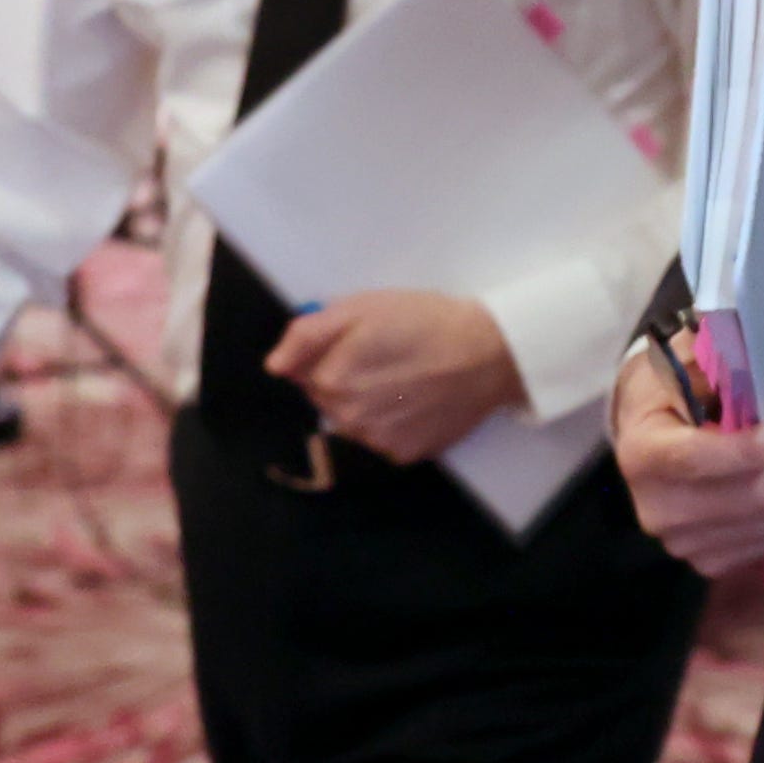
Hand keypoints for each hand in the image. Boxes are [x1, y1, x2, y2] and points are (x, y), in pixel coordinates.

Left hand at [268, 292, 523, 463]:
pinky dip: (395, 422)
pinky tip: (418, 400)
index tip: (363, 342)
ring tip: (407, 377)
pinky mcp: (405, 455)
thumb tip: (275, 366)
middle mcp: (348, 419)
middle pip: (328, 399)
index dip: (332, 353)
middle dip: (348, 379)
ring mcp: (377, 442)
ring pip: (355, 421)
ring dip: (370, 403)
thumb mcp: (360, 307)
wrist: (488, 353)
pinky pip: (384, 439)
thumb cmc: (424, 322)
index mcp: (331, 380)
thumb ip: (307, 335)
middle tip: (387, 356)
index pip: (305, 373)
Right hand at [614, 340, 763, 575]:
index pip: (701, 460)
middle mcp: (658, 511)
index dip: (760, 447)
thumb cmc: (672, 391)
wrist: (648, 436)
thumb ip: (733, 368)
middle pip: (758, 496)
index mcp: (642, 454)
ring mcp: (687, 546)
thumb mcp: (688, 362)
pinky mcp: (716, 564)